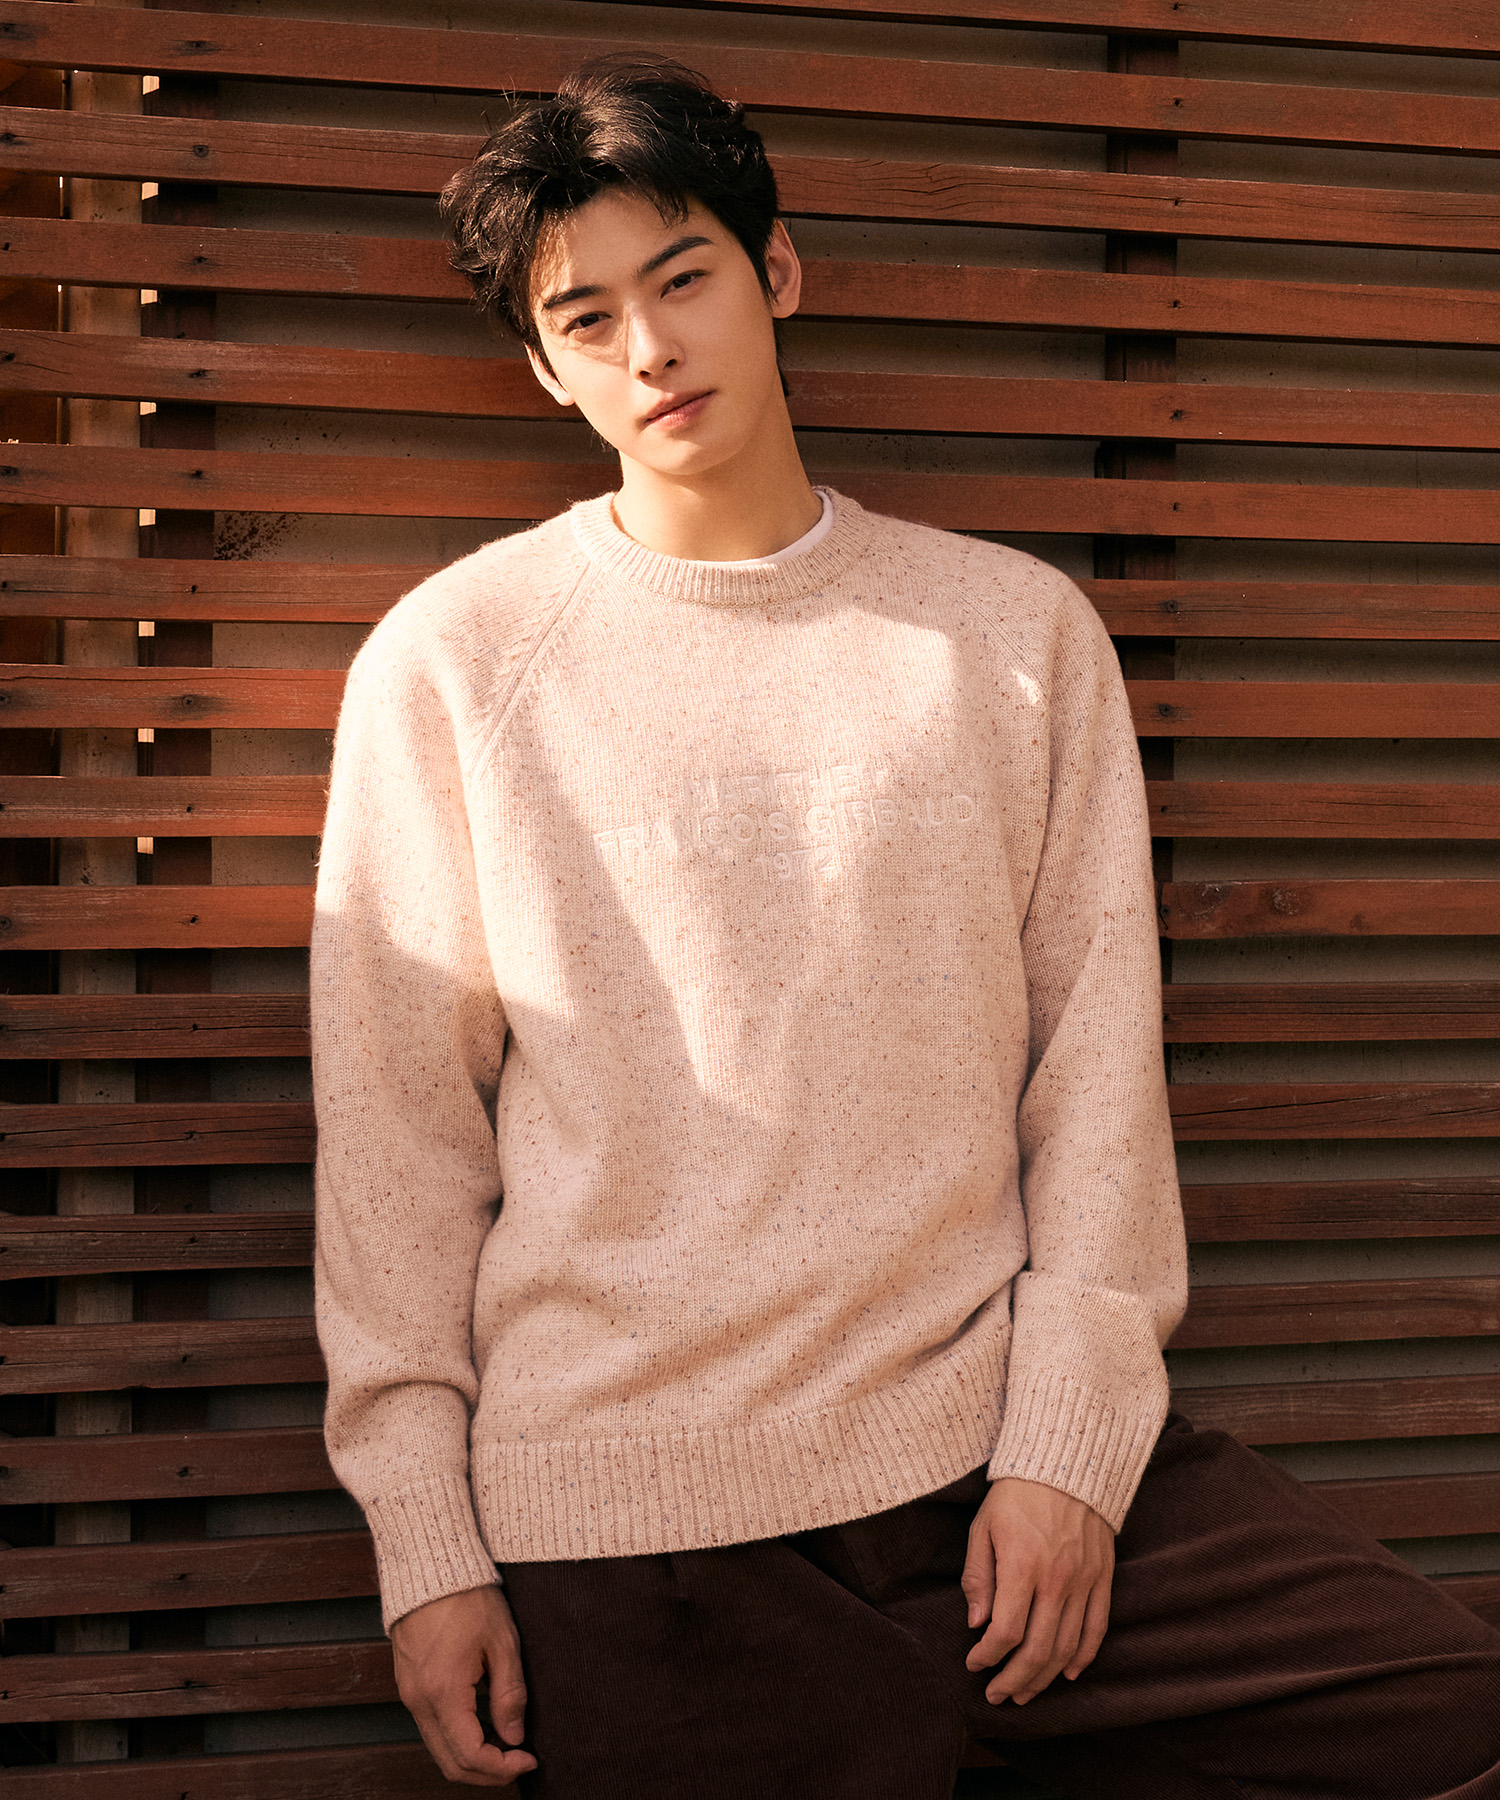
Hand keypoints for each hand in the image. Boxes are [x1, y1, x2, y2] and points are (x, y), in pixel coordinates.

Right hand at [390, 1583, 537, 1785]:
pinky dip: (456, 1737)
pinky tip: (483, 1723)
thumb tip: (515, 1736)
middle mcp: (418, 1701)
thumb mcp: (501, 1641)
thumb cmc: (467, 1595)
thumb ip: (509, 1694)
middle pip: (449, 1763)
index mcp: (443, 1692)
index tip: (529, 1758)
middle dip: (486, 1773)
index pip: (470, 1755)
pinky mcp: (408, 1684)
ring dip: (471, 1757)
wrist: (429, 1562)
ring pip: (438, 1748)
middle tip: (518, 1762)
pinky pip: (430, 1727)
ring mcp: (409, 1694)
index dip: (503, 1768)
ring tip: (506, 1743)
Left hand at [960, 1476, 1113, 1706]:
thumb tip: (976, 1624)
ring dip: (1045, 1678)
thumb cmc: (1016, 1494)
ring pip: (1068, 1647)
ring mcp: (1084, 1581)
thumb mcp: (984, 1527)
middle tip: (998, 1695)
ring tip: (1025, 1692)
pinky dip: (1084, 1657)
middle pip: (1038, 1649)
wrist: (1067, 1462)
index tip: (974, 1664)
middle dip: (1014, 1680)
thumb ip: (978, 1577)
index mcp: (1022, 1565)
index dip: (988, 1657)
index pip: (1006, 1631)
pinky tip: (1067, 1673)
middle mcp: (1057, 1579)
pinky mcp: (1103, 1578)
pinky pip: (1097, 1628)